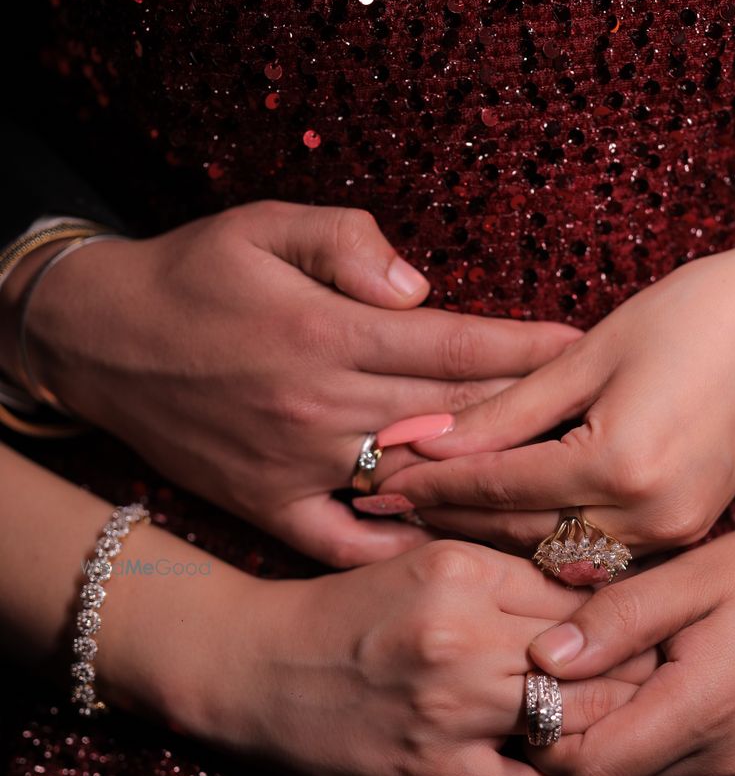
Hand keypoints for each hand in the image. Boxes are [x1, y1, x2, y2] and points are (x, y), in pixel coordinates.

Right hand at [16, 202, 578, 564]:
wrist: (97, 341)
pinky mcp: (270, 506)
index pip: (455, 344)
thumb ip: (347, 241)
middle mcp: (320, 407)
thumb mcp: (261, 224)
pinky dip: (402, 549)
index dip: (528, 348)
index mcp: (327, 332)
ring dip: (484, 486)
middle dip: (529, 416)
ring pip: (416, 480)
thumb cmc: (190, 274)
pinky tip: (459, 551)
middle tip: (596, 423)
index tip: (586, 351)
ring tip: (555, 492)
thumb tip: (421, 286)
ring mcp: (298, 465)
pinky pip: (349, 542)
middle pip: (452, 416)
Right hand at [126, 538, 657, 775]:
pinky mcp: (432, 769)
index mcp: (461, 569)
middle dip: (658, 676)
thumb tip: (603, 590)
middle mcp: (459, 632)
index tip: (690, 631)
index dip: (644, 618)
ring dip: (639, 736)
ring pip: (575, 722)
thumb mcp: (421, 566)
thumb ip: (504, 573)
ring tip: (696, 742)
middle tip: (714, 687)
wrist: (247, 666)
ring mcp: (446, 705)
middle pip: (594, 657)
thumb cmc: (341, 613)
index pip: (584, 594)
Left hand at [385, 234, 734, 555]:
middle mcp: (650, 515)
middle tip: (383, 504)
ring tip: (427, 515)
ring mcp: (674, 533)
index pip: (498, 486)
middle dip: (449, 516)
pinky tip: (502, 522)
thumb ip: (507, 409)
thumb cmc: (698, 313)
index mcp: (621, 463)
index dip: (430, 481)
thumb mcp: (589, 354)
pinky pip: (595, 552)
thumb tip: (426, 437)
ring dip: (492, 535)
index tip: (375, 476)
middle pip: (520, 533)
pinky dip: (545, 538)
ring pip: (554, 552)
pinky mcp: (686, 534)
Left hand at [519, 478, 734, 775]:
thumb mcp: (694, 574)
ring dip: (613, 749)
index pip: (586, 772)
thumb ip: (615, 619)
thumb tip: (541, 659)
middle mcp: (727, 763)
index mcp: (705, 711)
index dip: (544, 737)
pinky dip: (652, 755)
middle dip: (571, 743)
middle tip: (567, 679)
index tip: (537, 684)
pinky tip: (652, 699)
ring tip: (611, 682)